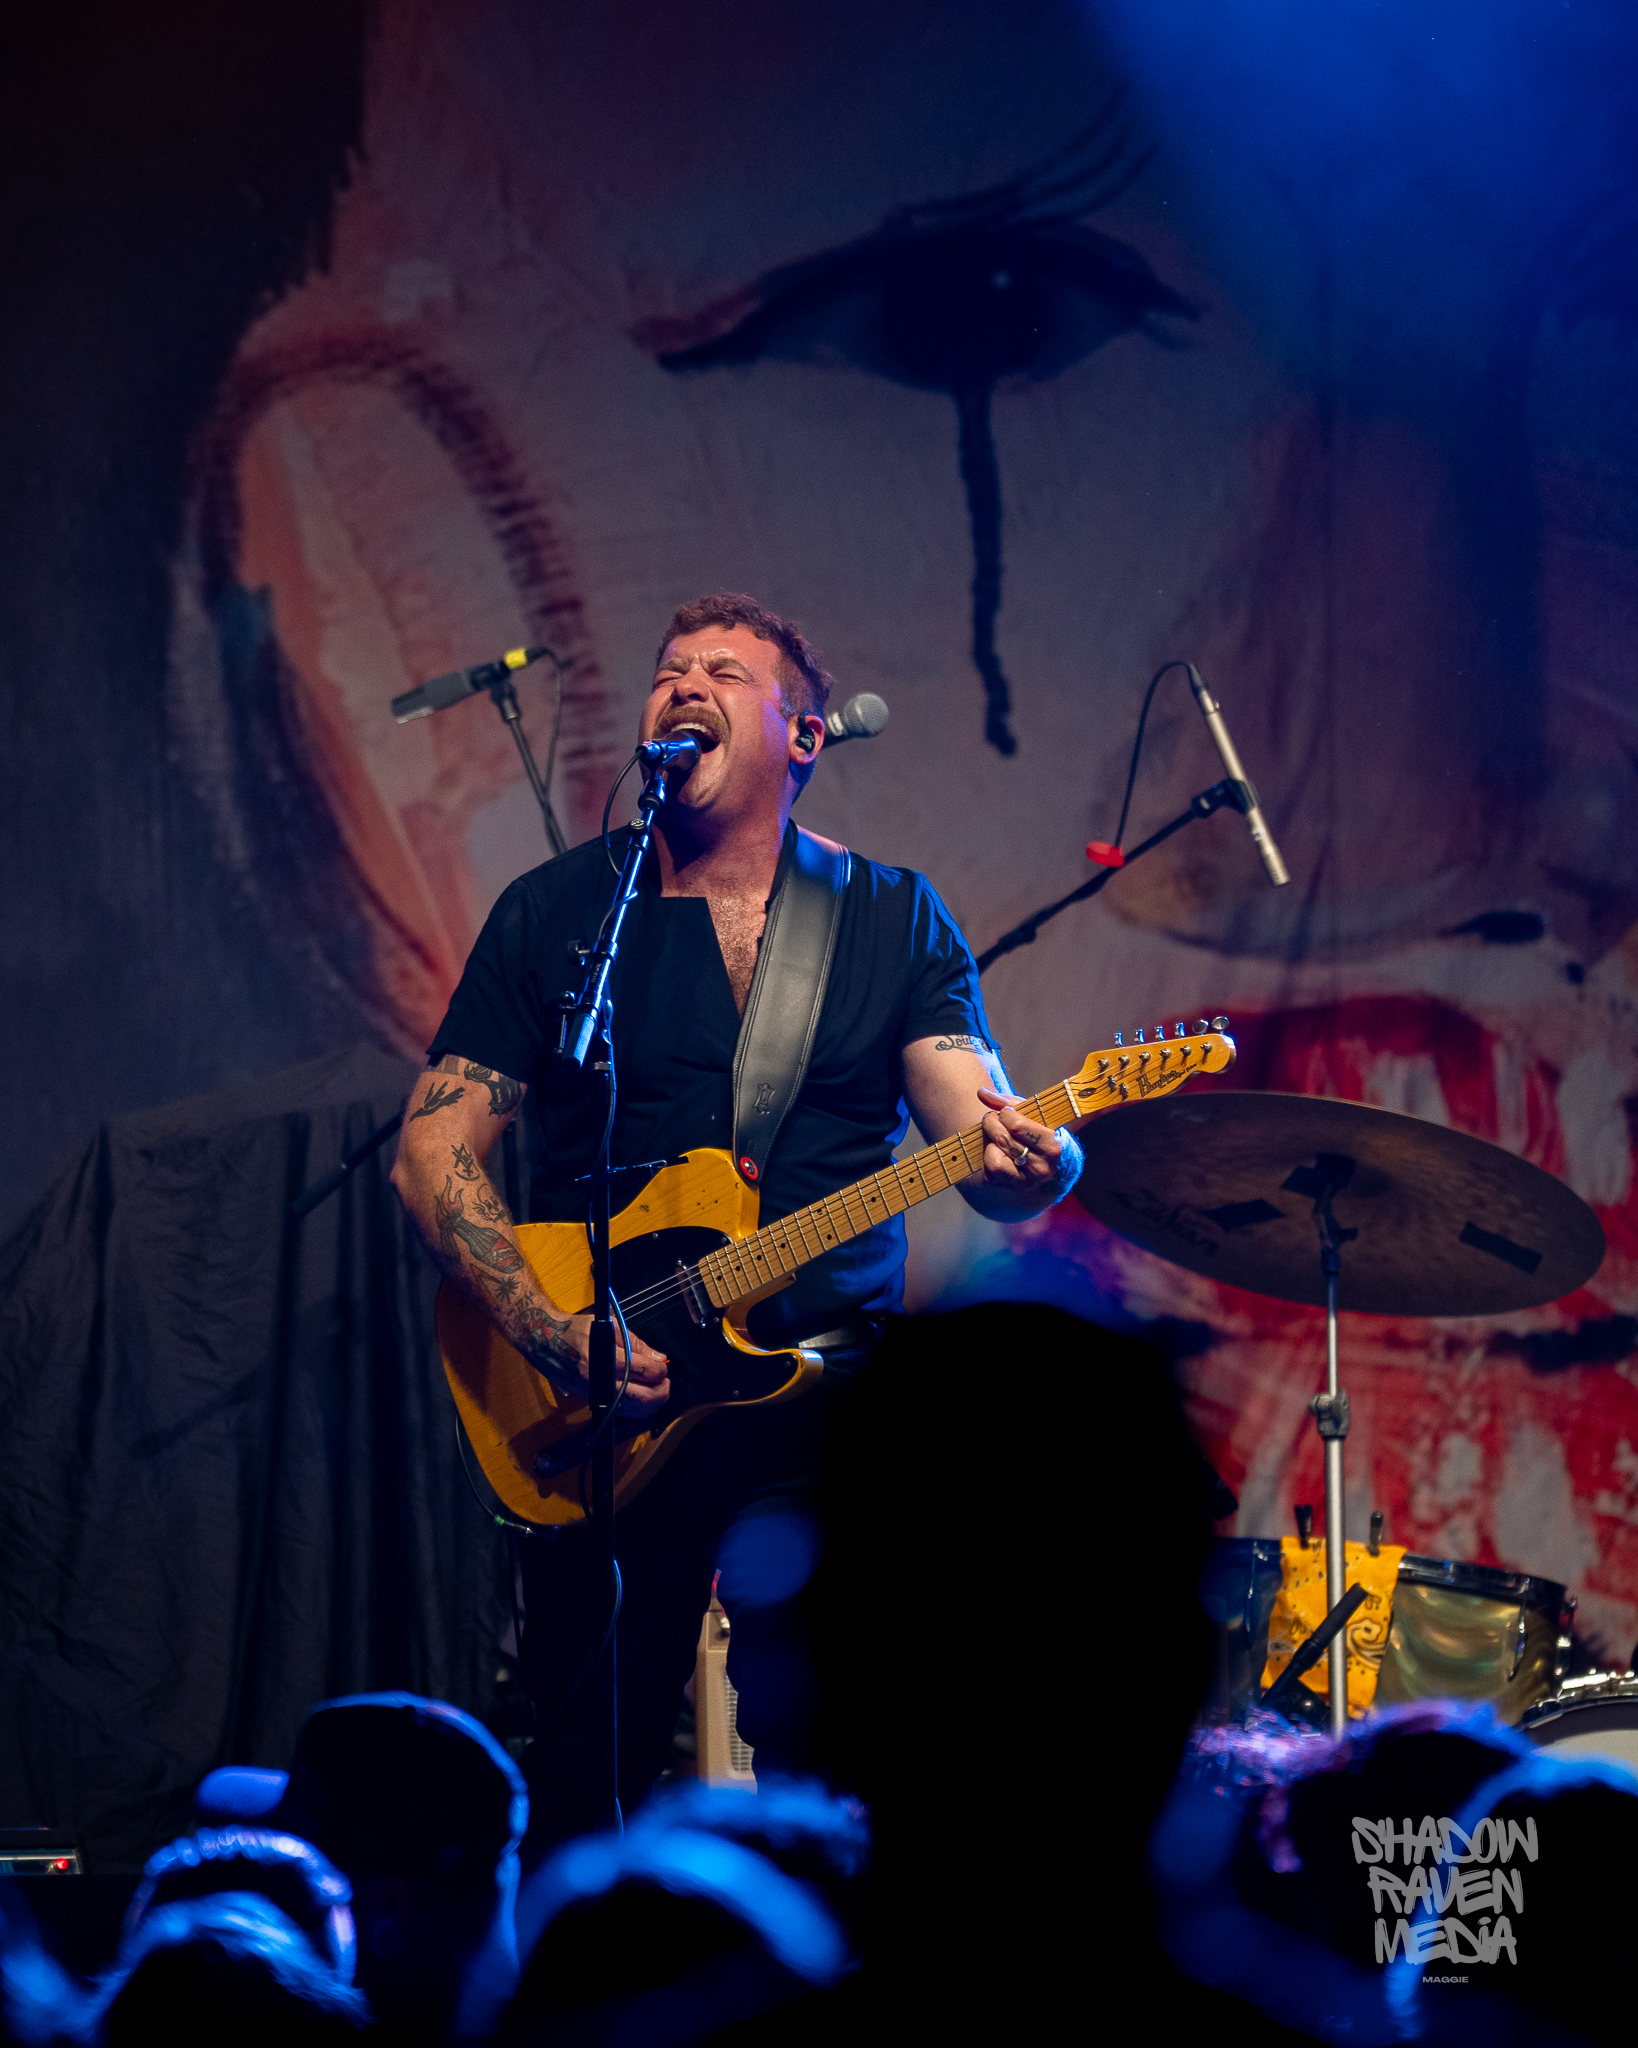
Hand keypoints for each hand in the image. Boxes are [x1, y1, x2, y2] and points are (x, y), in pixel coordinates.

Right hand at [539, 1312, 670, 1416]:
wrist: (543, 1340)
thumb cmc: (574, 1329)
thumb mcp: (609, 1326)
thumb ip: (636, 1343)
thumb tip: (659, 1358)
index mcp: (605, 1360)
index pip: (645, 1372)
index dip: (661, 1370)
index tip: (664, 1365)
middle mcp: (600, 1383)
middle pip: (643, 1399)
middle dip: (661, 1392)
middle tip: (665, 1381)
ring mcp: (595, 1396)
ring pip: (633, 1411)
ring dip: (651, 1402)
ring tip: (656, 1387)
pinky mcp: (591, 1402)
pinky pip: (620, 1410)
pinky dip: (636, 1406)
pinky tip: (641, 1394)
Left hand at [975, 1085, 1081, 1194]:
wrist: (1050, 1169)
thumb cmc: (1039, 1134)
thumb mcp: (1032, 1115)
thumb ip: (1007, 1102)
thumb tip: (981, 1092)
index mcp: (1053, 1147)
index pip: (1017, 1126)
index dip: (1006, 1114)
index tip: (1006, 1112)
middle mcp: (1041, 1169)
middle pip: (1003, 1139)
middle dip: (992, 1123)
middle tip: (993, 1118)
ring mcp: (1025, 1182)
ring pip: (993, 1160)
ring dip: (989, 1143)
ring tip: (996, 1136)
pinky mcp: (1009, 1188)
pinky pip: (988, 1171)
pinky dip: (988, 1158)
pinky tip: (998, 1152)